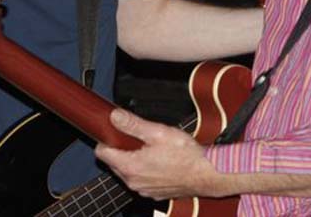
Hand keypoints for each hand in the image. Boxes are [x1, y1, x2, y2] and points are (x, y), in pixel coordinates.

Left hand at [95, 109, 227, 200]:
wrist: (208, 174)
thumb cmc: (187, 155)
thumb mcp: (159, 132)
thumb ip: (133, 124)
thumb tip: (115, 117)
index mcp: (130, 166)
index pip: (103, 153)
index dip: (106, 139)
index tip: (113, 131)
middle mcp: (133, 182)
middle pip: (115, 162)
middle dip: (121, 149)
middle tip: (137, 136)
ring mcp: (143, 189)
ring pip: (128, 172)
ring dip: (134, 160)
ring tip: (151, 148)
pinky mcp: (154, 193)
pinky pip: (142, 180)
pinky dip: (146, 170)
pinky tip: (160, 161)